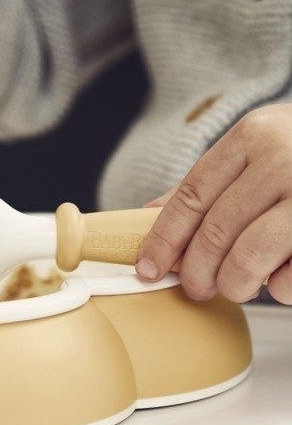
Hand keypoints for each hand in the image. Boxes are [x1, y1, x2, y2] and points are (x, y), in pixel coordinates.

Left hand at [136, 104, 291, 304]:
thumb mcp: (262, 149)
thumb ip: (211, 182)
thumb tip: (147, 217)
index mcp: (256, 135)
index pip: (192, 195)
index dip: (164, 239)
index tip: (149, 268)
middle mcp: (285, 157)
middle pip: (214, 232)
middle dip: (197, 272)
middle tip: (197, 288)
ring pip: (248, 258)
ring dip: (234, 285)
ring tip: (238, 286)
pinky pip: (290, 279)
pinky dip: (280, 289)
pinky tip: (282, 277)